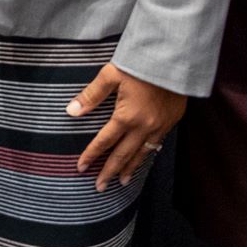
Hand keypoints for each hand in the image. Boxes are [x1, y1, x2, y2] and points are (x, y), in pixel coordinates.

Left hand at [67, 65, 185, 187]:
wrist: (174, 58)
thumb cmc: (140, 64)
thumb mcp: (111, 75)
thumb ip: (92, 95)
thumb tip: (71, 111)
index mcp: (126, 117)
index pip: (104, 141)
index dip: (92, 155)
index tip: (81, 167)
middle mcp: (144, 126)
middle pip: (123, 155)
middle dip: (110, 172)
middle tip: (100, 187)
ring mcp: (160, 126)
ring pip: (142, 154)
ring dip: (130, 168)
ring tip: (122, 182)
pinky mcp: (172, 121)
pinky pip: (157, 144)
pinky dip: (147, 154)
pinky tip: (143, 159)